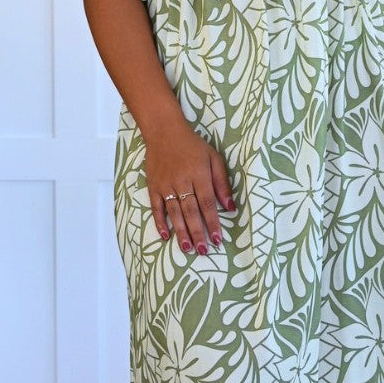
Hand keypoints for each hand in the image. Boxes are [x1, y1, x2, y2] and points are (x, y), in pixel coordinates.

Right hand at [144, 117, 234, 254]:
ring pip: (174, 212)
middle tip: (203, 251)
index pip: (208, 203)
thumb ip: (222, 182)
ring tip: (187, 248)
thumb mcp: (214, 158)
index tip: (217, 239)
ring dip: (181, 231)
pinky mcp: (153, 186)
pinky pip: (156, 206)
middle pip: (191, 211)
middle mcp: (182, 181)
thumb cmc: (193, 145)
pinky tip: (165, 235)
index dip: (212, 223)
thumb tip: (230, 207)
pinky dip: (160, 221)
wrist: (164, 131)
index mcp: (199, 175)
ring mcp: (166, 185)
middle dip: (197, 232)